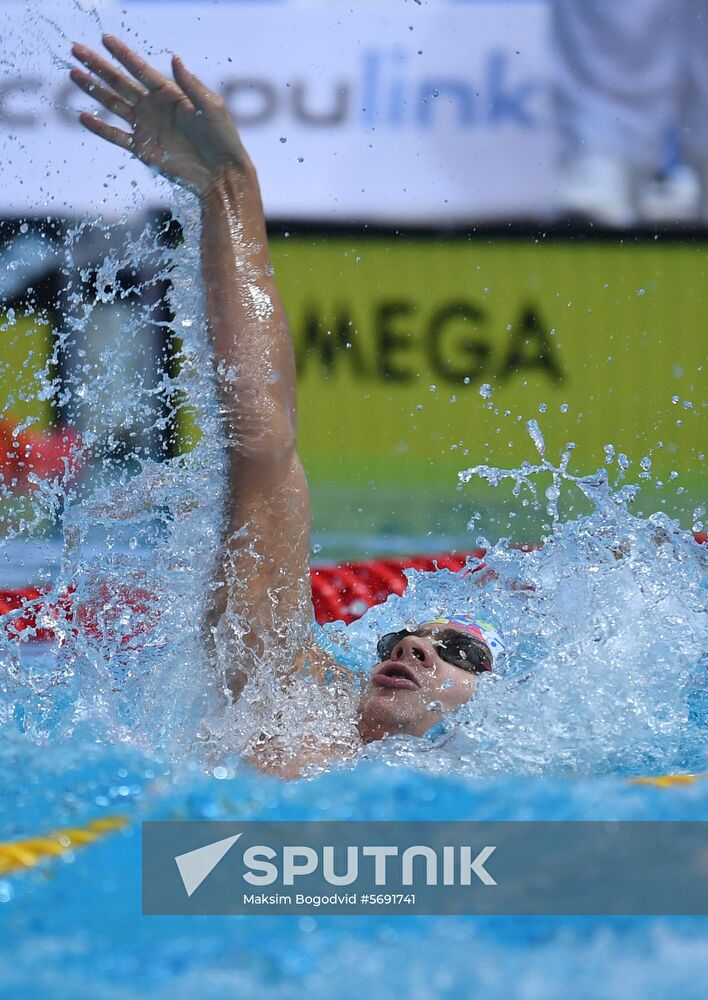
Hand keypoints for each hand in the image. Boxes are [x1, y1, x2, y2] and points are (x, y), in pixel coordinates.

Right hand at [70, 35, 251, 194]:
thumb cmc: (223, 138)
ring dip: (93, 90)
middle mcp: (154, 107)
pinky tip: (84, 117)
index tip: (105, 39)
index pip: (141, 69)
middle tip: (77, 49)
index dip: (123, 54)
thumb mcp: (212, 108)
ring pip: (113, 104)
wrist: (221, 173)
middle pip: (120, 82)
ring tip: (74, 74)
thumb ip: (191, 85)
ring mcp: (146, 127)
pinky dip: (100, 128)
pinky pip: (117, 136)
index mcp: (170, 94)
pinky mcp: (143, 149)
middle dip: (98, 66)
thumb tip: (174, 59)